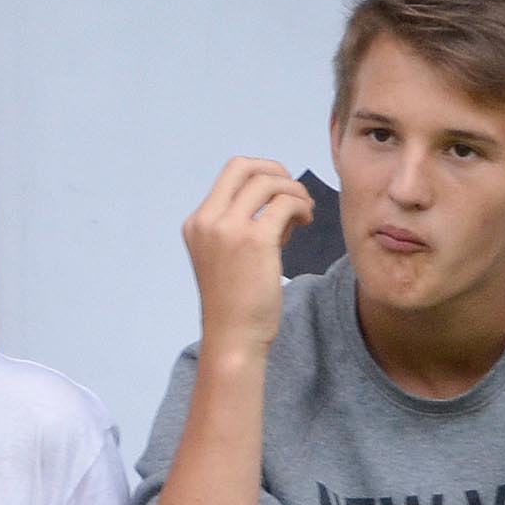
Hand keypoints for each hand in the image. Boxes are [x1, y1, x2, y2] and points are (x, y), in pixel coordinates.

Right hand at [182, 158, 315, 356]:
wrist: (233, 338)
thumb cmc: (236, 304)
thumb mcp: (228, 256)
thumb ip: (245, 225)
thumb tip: (279, 201)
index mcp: (197, 222)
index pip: (230, 174)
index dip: (260, 174)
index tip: (279, 192)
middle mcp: (208, 221)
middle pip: (244, 166)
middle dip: (276, 170)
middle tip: (294, 192)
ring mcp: (228, 229)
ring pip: (268, 182)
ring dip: (294, 190)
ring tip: (305, 211)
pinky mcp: (254, 241)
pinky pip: (285, 204)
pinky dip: (301, 206)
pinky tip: (307, 221)